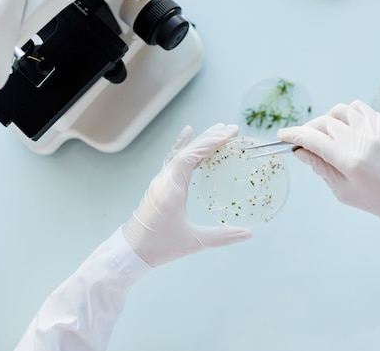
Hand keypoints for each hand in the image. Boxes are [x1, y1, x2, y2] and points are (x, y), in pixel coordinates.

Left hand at [122, 124, 252, 266]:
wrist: (131, 251)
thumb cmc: (159, 246)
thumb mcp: (193, 242)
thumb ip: (222, 237)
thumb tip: (249, 234)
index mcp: (171, 188)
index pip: (191, 156)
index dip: (211, 142)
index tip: (229, 133)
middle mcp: (165, 179)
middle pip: (188, 150)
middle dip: (210, 137)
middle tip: (231, 129)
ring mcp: (160, 180)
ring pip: (181, 153)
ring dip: (199, 141)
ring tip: (218, 130)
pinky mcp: (159, 185)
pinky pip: (173, 159)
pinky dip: (183, 146)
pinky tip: (187, 136)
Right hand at [277, 100, 379, 218]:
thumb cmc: (376, 197)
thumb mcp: (342, 190)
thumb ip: (320, 167)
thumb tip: (300, 151)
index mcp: (348, 160)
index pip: (313, 139)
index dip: (294, 135)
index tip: (282, 135)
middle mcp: (360, 139)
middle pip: (323, 123)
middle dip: (310, 130)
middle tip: (306, 141)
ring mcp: (373, 127)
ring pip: (340, 111)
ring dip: (328, 120)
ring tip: (327, 134)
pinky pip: (358, 108)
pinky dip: (346, 115)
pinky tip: (346, 127)